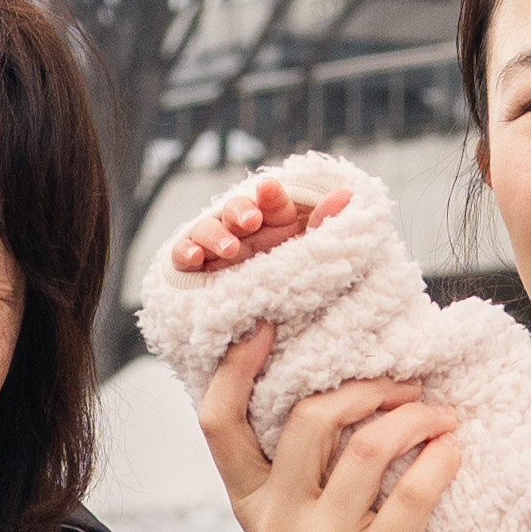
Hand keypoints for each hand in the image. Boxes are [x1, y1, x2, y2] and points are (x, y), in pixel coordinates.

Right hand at [171, 171, 351, 274]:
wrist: (261, 340)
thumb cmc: (290, 290)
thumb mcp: (310, 261)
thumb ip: (325, 227)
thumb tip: (347, 194)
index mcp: (273, 227)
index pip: (270, 202)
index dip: (270, 196)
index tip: (271, 191)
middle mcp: (242, 234)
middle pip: (236, 211)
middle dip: (242, 211)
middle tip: (252, 221)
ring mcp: (215, 250)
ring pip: (208, 229)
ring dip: (217, 234)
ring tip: (230, 250)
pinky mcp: (193, 270)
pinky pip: (182, 255)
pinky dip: (187, 252)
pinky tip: (196, 258)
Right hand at [195, 330, 461, 531]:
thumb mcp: (292, 522)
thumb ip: (294, 466)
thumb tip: (332, 378)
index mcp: (250, 503)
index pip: (220, 424)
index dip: (235, 368)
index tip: (268, 327)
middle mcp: (278, 522)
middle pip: (307, 420)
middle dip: (364, 387)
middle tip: (403, 384)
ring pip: (366, 448)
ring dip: (413, 416)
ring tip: (437, 414)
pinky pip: (412, 491)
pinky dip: (439, 457)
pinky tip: (452, 448)